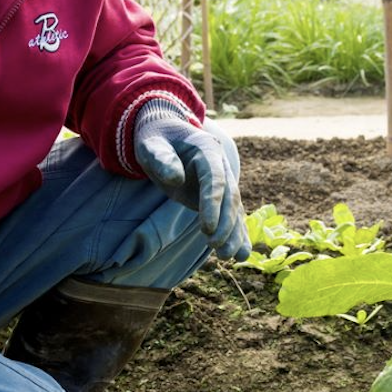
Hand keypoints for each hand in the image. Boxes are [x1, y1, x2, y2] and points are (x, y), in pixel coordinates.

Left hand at [133, 101, 249, 261]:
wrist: (165, 134)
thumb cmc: (155, 140)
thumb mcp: (151, 146)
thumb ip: (161, 159)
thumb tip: (175, 178)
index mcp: (207, 150)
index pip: (214, 179)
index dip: (212, 204)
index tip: (206, 228)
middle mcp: (220, 166)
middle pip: (228, 197)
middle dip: (225, 224)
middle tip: (215, 247)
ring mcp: (221, 181)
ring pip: (233, 209)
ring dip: (233, 233)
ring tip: (230, 257)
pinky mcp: (218, 195)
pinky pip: (231, 215)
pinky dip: (237, 234)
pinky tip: (240, 255)